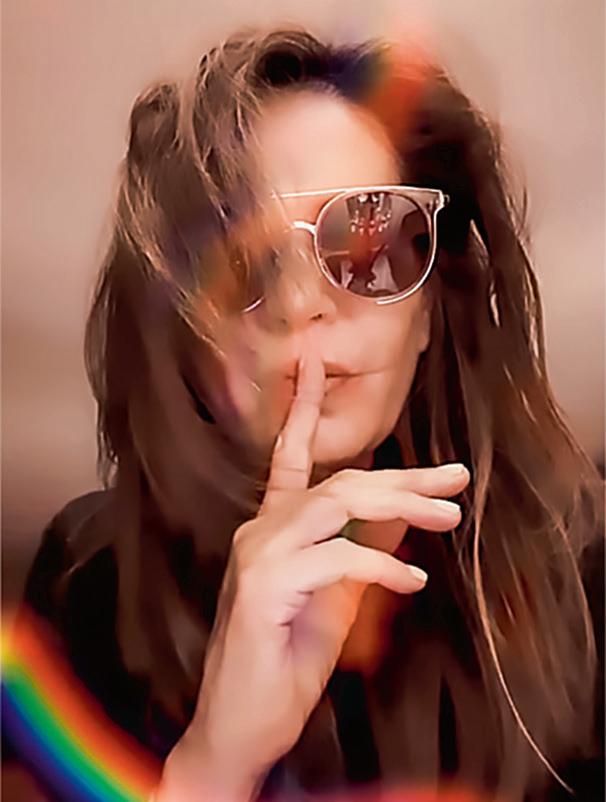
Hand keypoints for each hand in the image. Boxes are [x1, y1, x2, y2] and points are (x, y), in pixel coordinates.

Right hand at [160, 351, 468, 800]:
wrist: (242, 723)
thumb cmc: (285, 660)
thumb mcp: (337, 600)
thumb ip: (361, 552)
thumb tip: (401, 518)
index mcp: (274, 528)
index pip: (289, 456)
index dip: (302, 408)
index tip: (313, 362)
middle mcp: (261, 530)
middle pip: (340, 480)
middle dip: (403, 478)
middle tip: (455, 479)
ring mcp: (258, 554)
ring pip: (336, 503)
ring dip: (399, 507)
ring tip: (449, 519)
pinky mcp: (263, 587)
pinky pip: (335, 561)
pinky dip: (379, 569)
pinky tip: (411, 585)